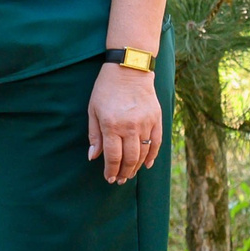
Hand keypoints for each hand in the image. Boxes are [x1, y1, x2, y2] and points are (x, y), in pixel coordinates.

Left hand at [86, 62, 163, 184]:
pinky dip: (153, 156)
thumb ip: (94, 135)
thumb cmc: (106, 89)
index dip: (111, 170)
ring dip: (137, 167)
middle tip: (120, 180)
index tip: (109, 178)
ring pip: (144, 153)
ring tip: (130, 174)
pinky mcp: (157, 119)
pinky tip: (147, 164)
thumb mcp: (93, 110)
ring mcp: (146, 123)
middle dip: (124, 173)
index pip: (113, 156)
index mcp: (111, 125)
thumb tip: (93, 157)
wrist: (129, 70)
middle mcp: (130, 127)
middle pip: (130, 158)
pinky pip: (157, 143)